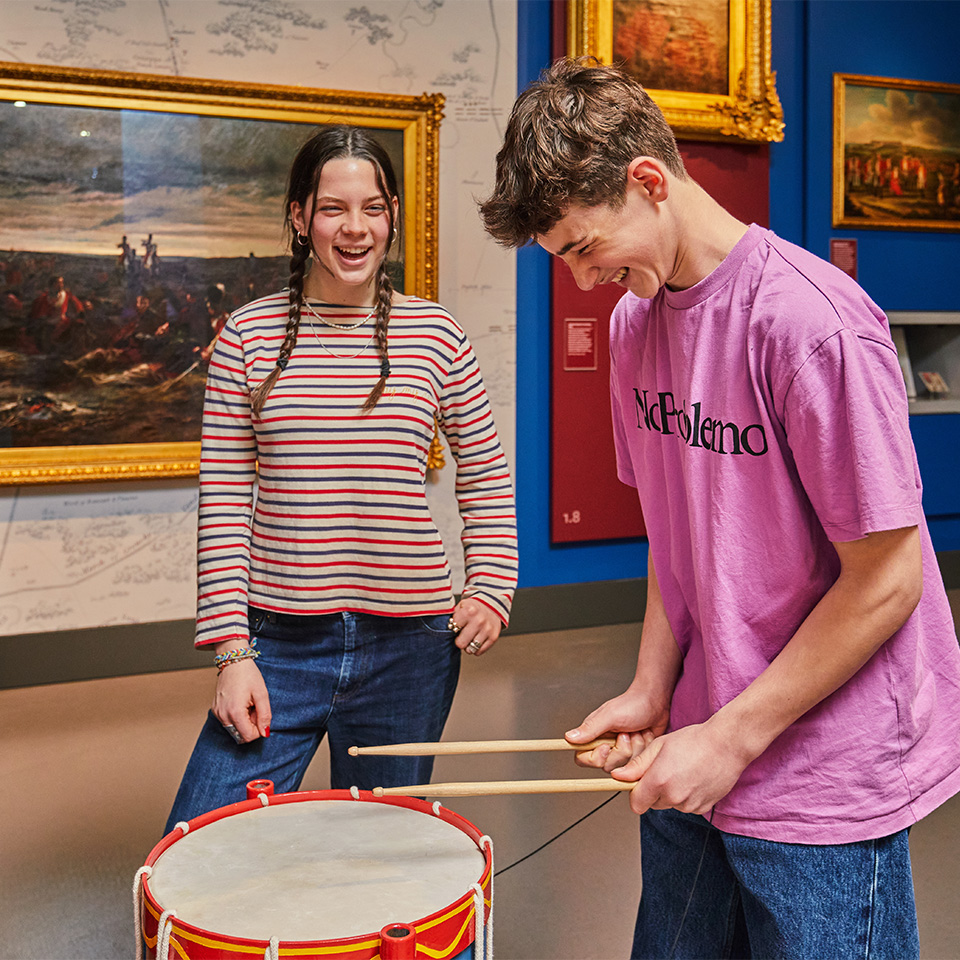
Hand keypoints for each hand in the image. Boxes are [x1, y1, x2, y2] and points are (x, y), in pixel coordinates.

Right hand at [212, 659, 271, 743]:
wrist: (233, 661)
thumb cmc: (248, 674)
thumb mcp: (262, 694)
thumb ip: (265, 715)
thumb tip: (265, 732)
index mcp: (235, 712)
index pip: (248, 736)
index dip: (258, 728)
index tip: (260, 713)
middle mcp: (223, 715)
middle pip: (240, 735)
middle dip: (250, 726)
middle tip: (254, 707)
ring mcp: (217, 713)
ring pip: (234, 729)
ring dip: (244, 721)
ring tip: (247, 704)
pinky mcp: (215, 709)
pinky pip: (228, 721)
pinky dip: (236, 716)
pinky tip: (240, 702)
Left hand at [449, 597, 501, 655]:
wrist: (492, 607)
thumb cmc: (474, 609)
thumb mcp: (461, 606)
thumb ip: (453, 616)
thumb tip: (446, 629)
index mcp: (470, 611)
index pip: (453, 628)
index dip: (454, 628)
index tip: (457, 626)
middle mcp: (479, 621)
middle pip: (461, 643)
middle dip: (459, 640)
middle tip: (461, 635)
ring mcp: (487, 630)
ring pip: (470, 650)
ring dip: (468, 646)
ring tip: (469, 638)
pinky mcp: (493, 637)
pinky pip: (479, 652)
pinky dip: (476, 649)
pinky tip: (476, 639)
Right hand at [565, 686, 669, 771]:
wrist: (655, 701)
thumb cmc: (632, 703)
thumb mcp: (610, 715)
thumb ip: (590, 728)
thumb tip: (568, 737)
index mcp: (593, 735)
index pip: (583, 759)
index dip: (596, 758)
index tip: (607, 746)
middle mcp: (605, 745)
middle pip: (608, 766)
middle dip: (622, 750)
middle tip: (627, 733)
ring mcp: (621, 750)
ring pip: (626, 766)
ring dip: (636, 747)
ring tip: (637, 731)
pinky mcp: (635, 753)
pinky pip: (640, 763)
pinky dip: (645, 748)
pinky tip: (645, 735)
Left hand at [614, 721, 748, 816]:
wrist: (727, 744)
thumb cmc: (694, 740)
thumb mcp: (659, 745)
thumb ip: (637, 765)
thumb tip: (618, 776)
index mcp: (659, 781)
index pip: (636, 803)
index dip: (635, 793)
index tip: (638, 783)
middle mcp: (674, 797)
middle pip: (652, 804)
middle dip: (653, 790)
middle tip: (664, 768)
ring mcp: (690, 805)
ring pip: (670, 804)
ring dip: (670, 792)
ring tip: (682, 770)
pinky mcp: (703, 808)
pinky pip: (686, 806)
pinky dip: (686, 795)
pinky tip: (693, 777)